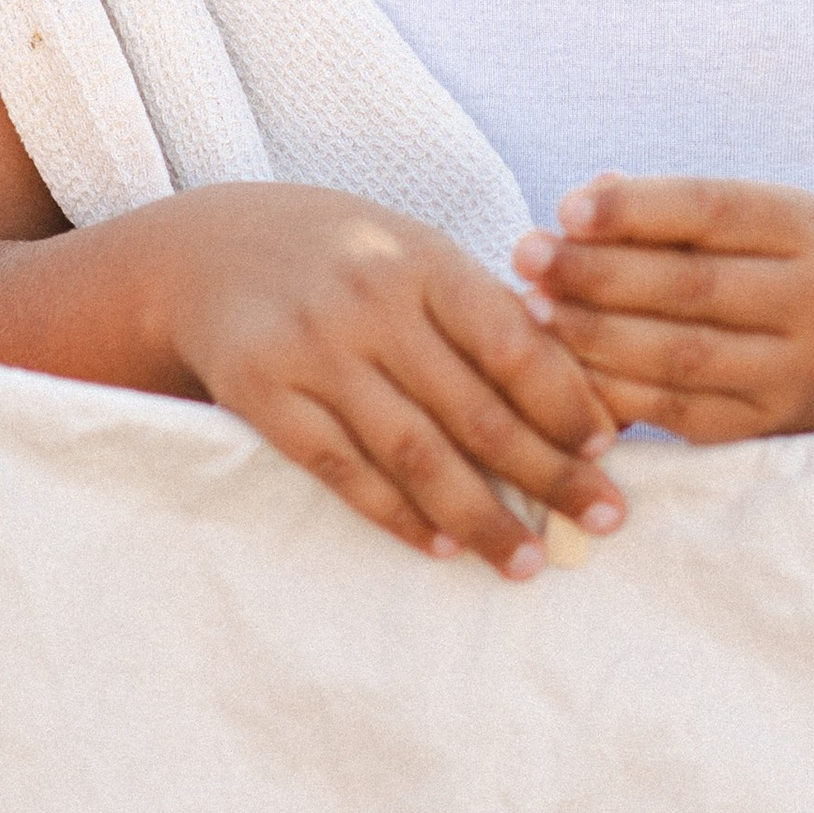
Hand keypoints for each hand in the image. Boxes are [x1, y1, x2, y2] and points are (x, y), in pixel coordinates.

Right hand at [157, 184, 626, 576]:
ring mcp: (312, 349)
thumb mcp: (411, 253)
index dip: (565, 401)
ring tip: (525, 561)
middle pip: (474, 409)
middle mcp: (369, 300)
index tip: (608, 451)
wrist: (205, 251)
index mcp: (422, 258)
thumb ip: (483, 311)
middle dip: (547, 474)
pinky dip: (396, 515)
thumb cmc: (341, 258)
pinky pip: (342, 471)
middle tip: (604, 521)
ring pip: (413, 453)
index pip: (512, 341)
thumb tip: (582, 398)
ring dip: (478, 517)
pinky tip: (440, 547)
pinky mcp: (261, 394)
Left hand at [512, 174, 813, 441]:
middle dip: (597, 272)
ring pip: (680, 354)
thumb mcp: (745, 219)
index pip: (712, 210)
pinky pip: (676, 411)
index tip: (564, 208)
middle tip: (526, 257)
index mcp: (806, 230)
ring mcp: (796, 371)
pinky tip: (561, 369)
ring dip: (594, 333)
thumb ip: (665, 208)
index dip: (634, 209)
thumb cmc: (768, 263)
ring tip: (533, 310)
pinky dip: (612, 389)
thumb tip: (581, 203)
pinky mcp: (765, 426)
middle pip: (690, 285)